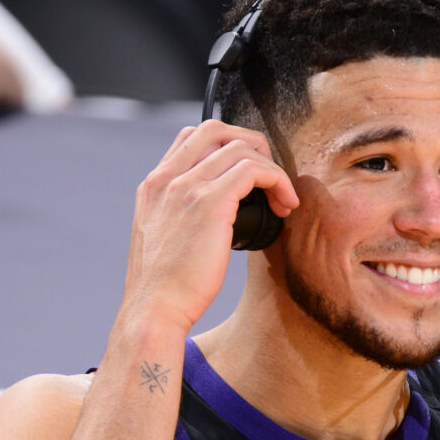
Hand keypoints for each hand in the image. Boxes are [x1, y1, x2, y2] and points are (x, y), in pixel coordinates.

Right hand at [117, 121, 298, 336]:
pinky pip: (253, 170)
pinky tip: (285, 206)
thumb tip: (214, 218)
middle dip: (252, 145)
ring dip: (271, 169)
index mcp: (154, 185)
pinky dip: (277, 181)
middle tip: (271, 179)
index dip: (227, 147)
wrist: (154, 310)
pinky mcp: (208, 203)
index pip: (191, 138)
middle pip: (216, 129)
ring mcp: (185, 187)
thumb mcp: (164, 242)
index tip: (249, 177)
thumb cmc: (166, 288)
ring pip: (240, 148)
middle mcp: (166, 178)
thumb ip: (180, 218)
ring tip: (283, 201)